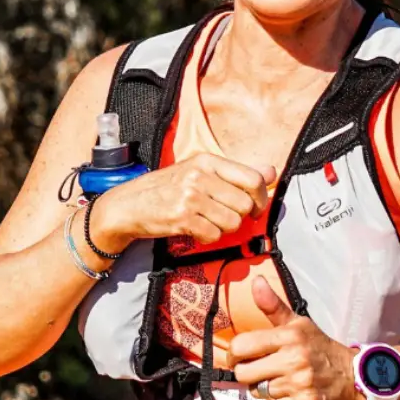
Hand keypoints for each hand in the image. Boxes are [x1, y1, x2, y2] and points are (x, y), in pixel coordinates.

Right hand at [90, 153, 274, 250]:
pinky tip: (196, 229)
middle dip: (240, 217)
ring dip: (224, 229)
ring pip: (232, 223)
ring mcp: (190, 197)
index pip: (253, 179)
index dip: (261, 198)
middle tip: (223, 217)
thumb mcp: (199, 171)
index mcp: (208, 161)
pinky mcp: (182, 218)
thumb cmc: (166, 189)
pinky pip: (214, 235)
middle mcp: (200, 176)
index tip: (255, 208)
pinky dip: (208, 237)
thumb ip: (236, 173)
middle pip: (245, 205)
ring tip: (207, 222)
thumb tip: (271, 171)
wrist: (128, 205)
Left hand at [230, 277, 359, 399]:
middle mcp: (293, 359)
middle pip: (244, 374)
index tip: (239, 357)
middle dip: (247, 373)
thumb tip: (256, 281)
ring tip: (279, 380)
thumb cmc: (319, 348)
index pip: (242, 346)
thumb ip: (273, 306)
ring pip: (257, 391)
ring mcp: (298, 383)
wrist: (352, 375)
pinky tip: (289, 393)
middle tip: (259, 370)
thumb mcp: (299, 323)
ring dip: (264, 388)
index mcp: (289, 336)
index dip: (234, 354)